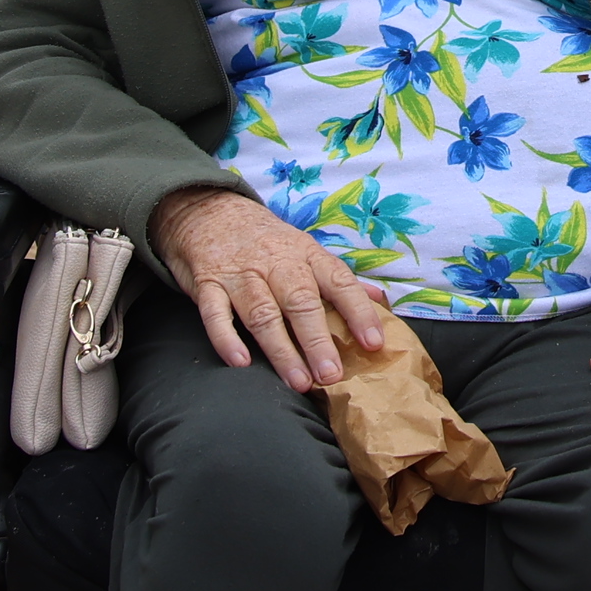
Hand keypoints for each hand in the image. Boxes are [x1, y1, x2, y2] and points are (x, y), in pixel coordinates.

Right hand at [147, 186, 401, 391]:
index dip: (358, 312)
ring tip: (299, 381)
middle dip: (317, 340)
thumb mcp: (306, 249)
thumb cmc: (266, 240)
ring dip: (281, 349)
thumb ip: (341, 279)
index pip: (339, 282)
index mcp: (306, 255)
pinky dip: (227, 338)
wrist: (208, 210)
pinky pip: (216, 314)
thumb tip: (382, 301)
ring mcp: (241, 275)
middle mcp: (276, 264)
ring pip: (263, 313)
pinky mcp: (209, 285)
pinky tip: (241, 362)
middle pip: (300, 302)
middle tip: (331, 374)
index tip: (373, 343)